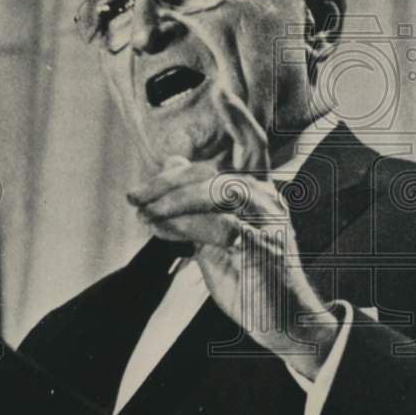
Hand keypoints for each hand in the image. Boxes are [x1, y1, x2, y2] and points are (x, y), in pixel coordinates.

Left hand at [126, 90, 339, 378]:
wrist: (281, 322)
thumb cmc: (250, 279)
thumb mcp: (215, 235)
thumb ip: (196, 200)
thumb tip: (173, 160)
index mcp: (260, 193)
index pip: (253, 145)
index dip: (239, 118)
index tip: (222, 92)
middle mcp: (269, 200)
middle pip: (214, 171)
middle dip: (168, 182)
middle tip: (134, 196)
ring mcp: (268, 221)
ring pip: (217, 189)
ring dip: (173, 200)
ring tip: (144, 215)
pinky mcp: (262, 246)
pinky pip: (217, 225)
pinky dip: (183, 227)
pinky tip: (160, 232)